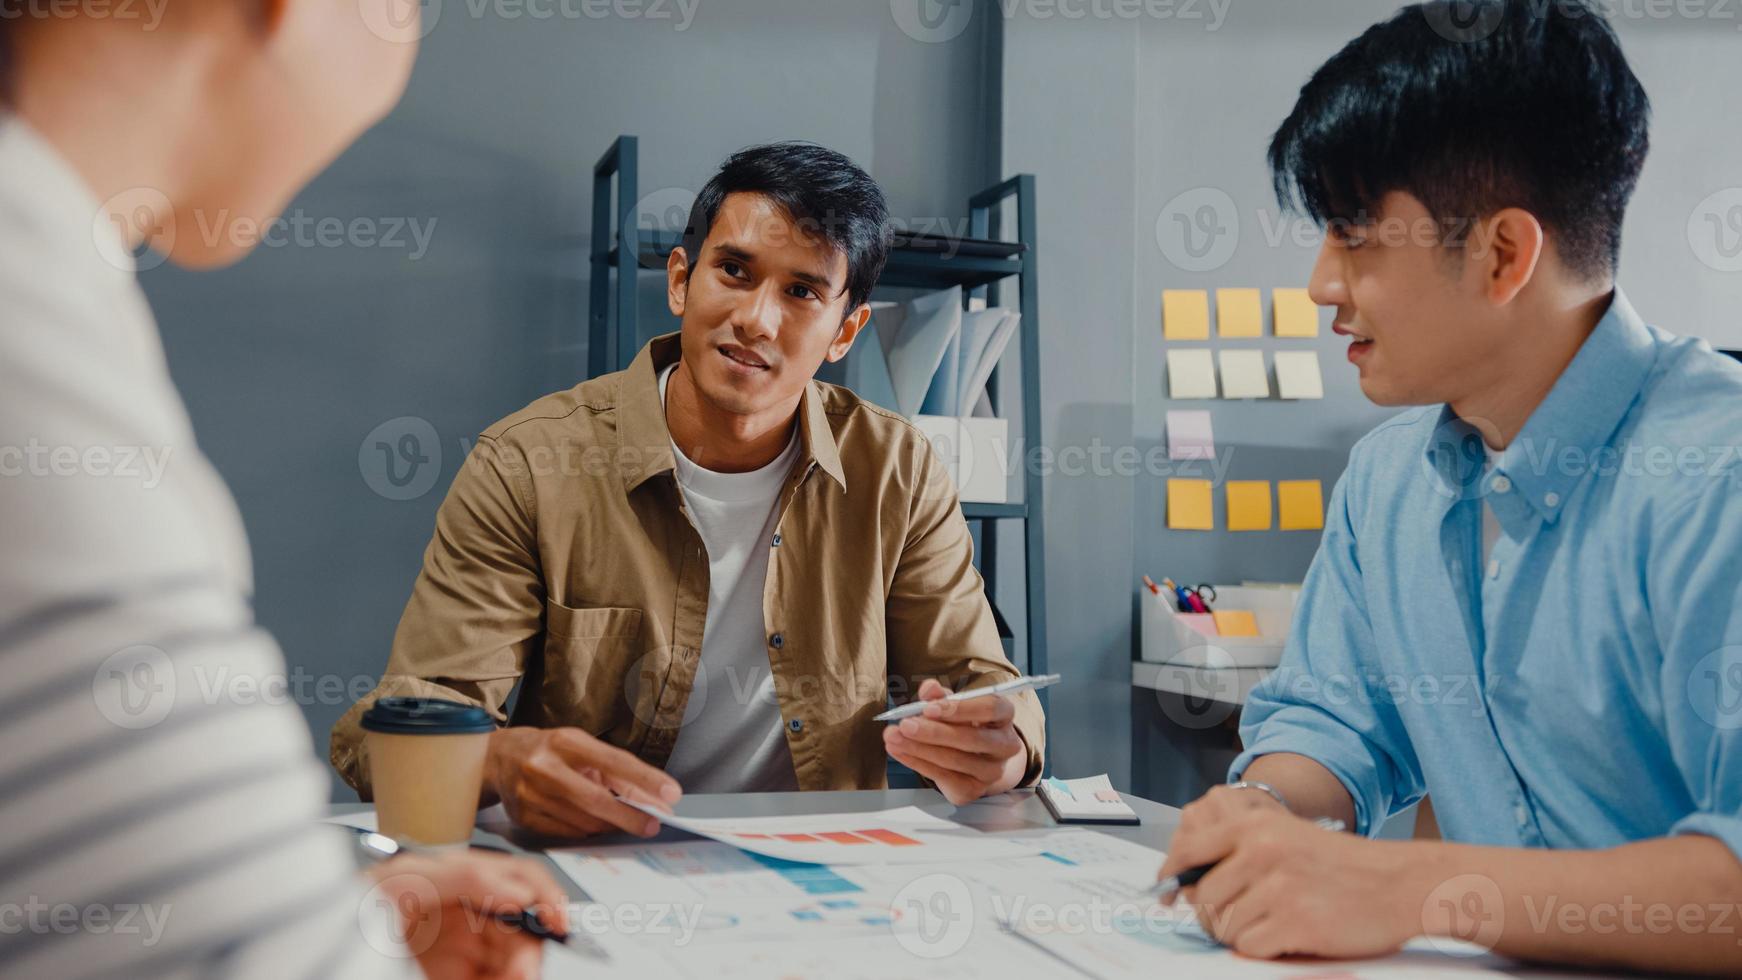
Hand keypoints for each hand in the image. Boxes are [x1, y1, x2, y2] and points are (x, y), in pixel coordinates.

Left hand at [363, 848, 567, 979]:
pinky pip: (496, 979)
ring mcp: (464, 951)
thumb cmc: (349, 906)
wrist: (318, 947)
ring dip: (520, 970)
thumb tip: (518, 892)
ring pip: (514, 959)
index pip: (521, 880)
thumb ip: (464, 877)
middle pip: (524, 925)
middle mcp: (470, 915)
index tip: (556, 920)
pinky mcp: (456, 978)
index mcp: (464, 881)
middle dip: (531, 946)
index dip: (546, 896)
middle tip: (522, 971)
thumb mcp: (405, 880)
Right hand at [484, 726, 681, 838]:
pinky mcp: (522, 817)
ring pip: (583, 821)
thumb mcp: (580, 746)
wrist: (497, 759)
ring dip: (611, 825)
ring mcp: (529, 795)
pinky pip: (567, 833)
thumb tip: (651, 796)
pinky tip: (595, 824)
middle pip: (597, 799)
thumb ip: (613, 769)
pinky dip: (586, 831)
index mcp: (565, 741)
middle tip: (654, 824)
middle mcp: (544, 767)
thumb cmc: (549, 751)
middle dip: (631, 816)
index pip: (614, 761)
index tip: (671, 794)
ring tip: (625, 821)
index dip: (645, 780)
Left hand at [881, 679, 1026, 805]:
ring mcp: (992, 771)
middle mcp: (1005, 745)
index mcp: (1004, 715)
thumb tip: (929, 688)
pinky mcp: (974, 790)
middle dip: (934, 732)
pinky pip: (943, 777)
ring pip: (955, 760)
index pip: (990, 708)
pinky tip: (899, 751)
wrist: (978, 760)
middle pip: (972, 738)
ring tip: (893, 736)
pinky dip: (917, 763)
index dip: (960, 708)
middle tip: (905, 724)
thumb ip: (940, 696)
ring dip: (919, 748)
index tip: (928, 708)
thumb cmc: (965, 724)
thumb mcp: (953, 705)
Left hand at [1156, 785, 1424, 959]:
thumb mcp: (1285, 837)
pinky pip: (1249, 947)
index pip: (1189, 850)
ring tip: (1274, 922)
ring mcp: (1277, 888)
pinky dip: (1263, 948)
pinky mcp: (1295, 923)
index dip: (1171, 876)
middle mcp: (1260, 853)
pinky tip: (1288, 935)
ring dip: (1241, 933)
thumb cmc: (1341, 865)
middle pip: (1204, 898)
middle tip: (1242, 917)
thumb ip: (1239, 851)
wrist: (1397, 883)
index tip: (1165, 893)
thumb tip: (1186, 882)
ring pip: (1224, 926)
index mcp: (1254, 828)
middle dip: (1215, 915)